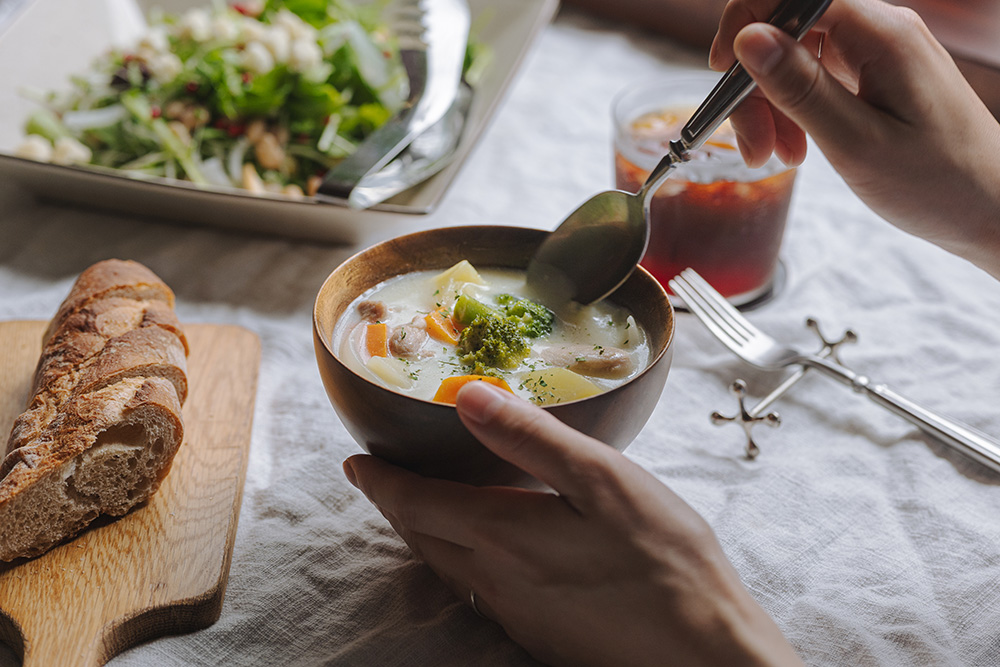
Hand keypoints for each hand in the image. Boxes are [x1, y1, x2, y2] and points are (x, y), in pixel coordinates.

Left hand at [344, 382, 801, 666]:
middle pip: (421, 539)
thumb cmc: (663, 559)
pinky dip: (459, 559)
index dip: (379, 482)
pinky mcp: (538, 632)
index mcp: (502, 535)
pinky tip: (484, 550)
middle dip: (395, 506)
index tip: (355, 463)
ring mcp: (515, 613)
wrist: (703, 651)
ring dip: (424, 533)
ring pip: (446, 568)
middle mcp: (494, 580)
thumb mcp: (601, 479)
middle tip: (380, 480)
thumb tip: (466, 397)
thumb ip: (529, 437)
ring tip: (422, 507)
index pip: (414, 504)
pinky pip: (477, 590)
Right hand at [709, 0, 999, 277]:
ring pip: (795, 57)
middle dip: (756, 85)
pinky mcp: (876, 75)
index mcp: (881, 34)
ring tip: (778, 156)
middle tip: (754, 146)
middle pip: (786, 31)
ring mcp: (878, 52)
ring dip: (772, 104)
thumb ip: (799, 87)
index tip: (724, 76)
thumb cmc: (937, 184)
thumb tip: (749, 38)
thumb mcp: (856, 143)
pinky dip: (795, 111)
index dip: (745, 27)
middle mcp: (880, 30)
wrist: (990, 209)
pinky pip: (816, 76)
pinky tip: (798, 147)